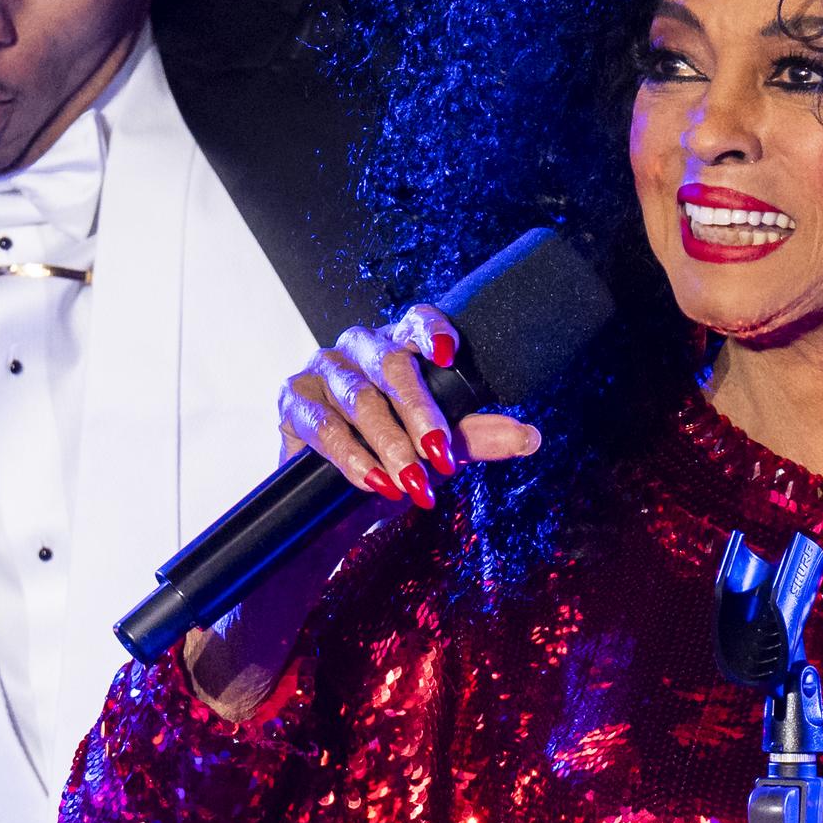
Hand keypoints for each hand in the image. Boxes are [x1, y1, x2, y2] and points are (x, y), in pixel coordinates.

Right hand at [278, 304, 541, 508]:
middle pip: (392, 366)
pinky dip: (352, 457)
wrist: (338, 500)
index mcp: (401, 346)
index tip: (450, 354)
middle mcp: (360, 349)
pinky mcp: (293, 401)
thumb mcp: (441, 447)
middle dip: (420, 414)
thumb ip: (477, 437)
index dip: (432, 332)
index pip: (418, 322)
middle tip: (442, 454)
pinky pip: (323, 426)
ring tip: (414, 482)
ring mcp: (323, 370)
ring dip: (391, 445)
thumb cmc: (396, 456)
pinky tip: (375, 481)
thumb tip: (529, 437)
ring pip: (360, 399)